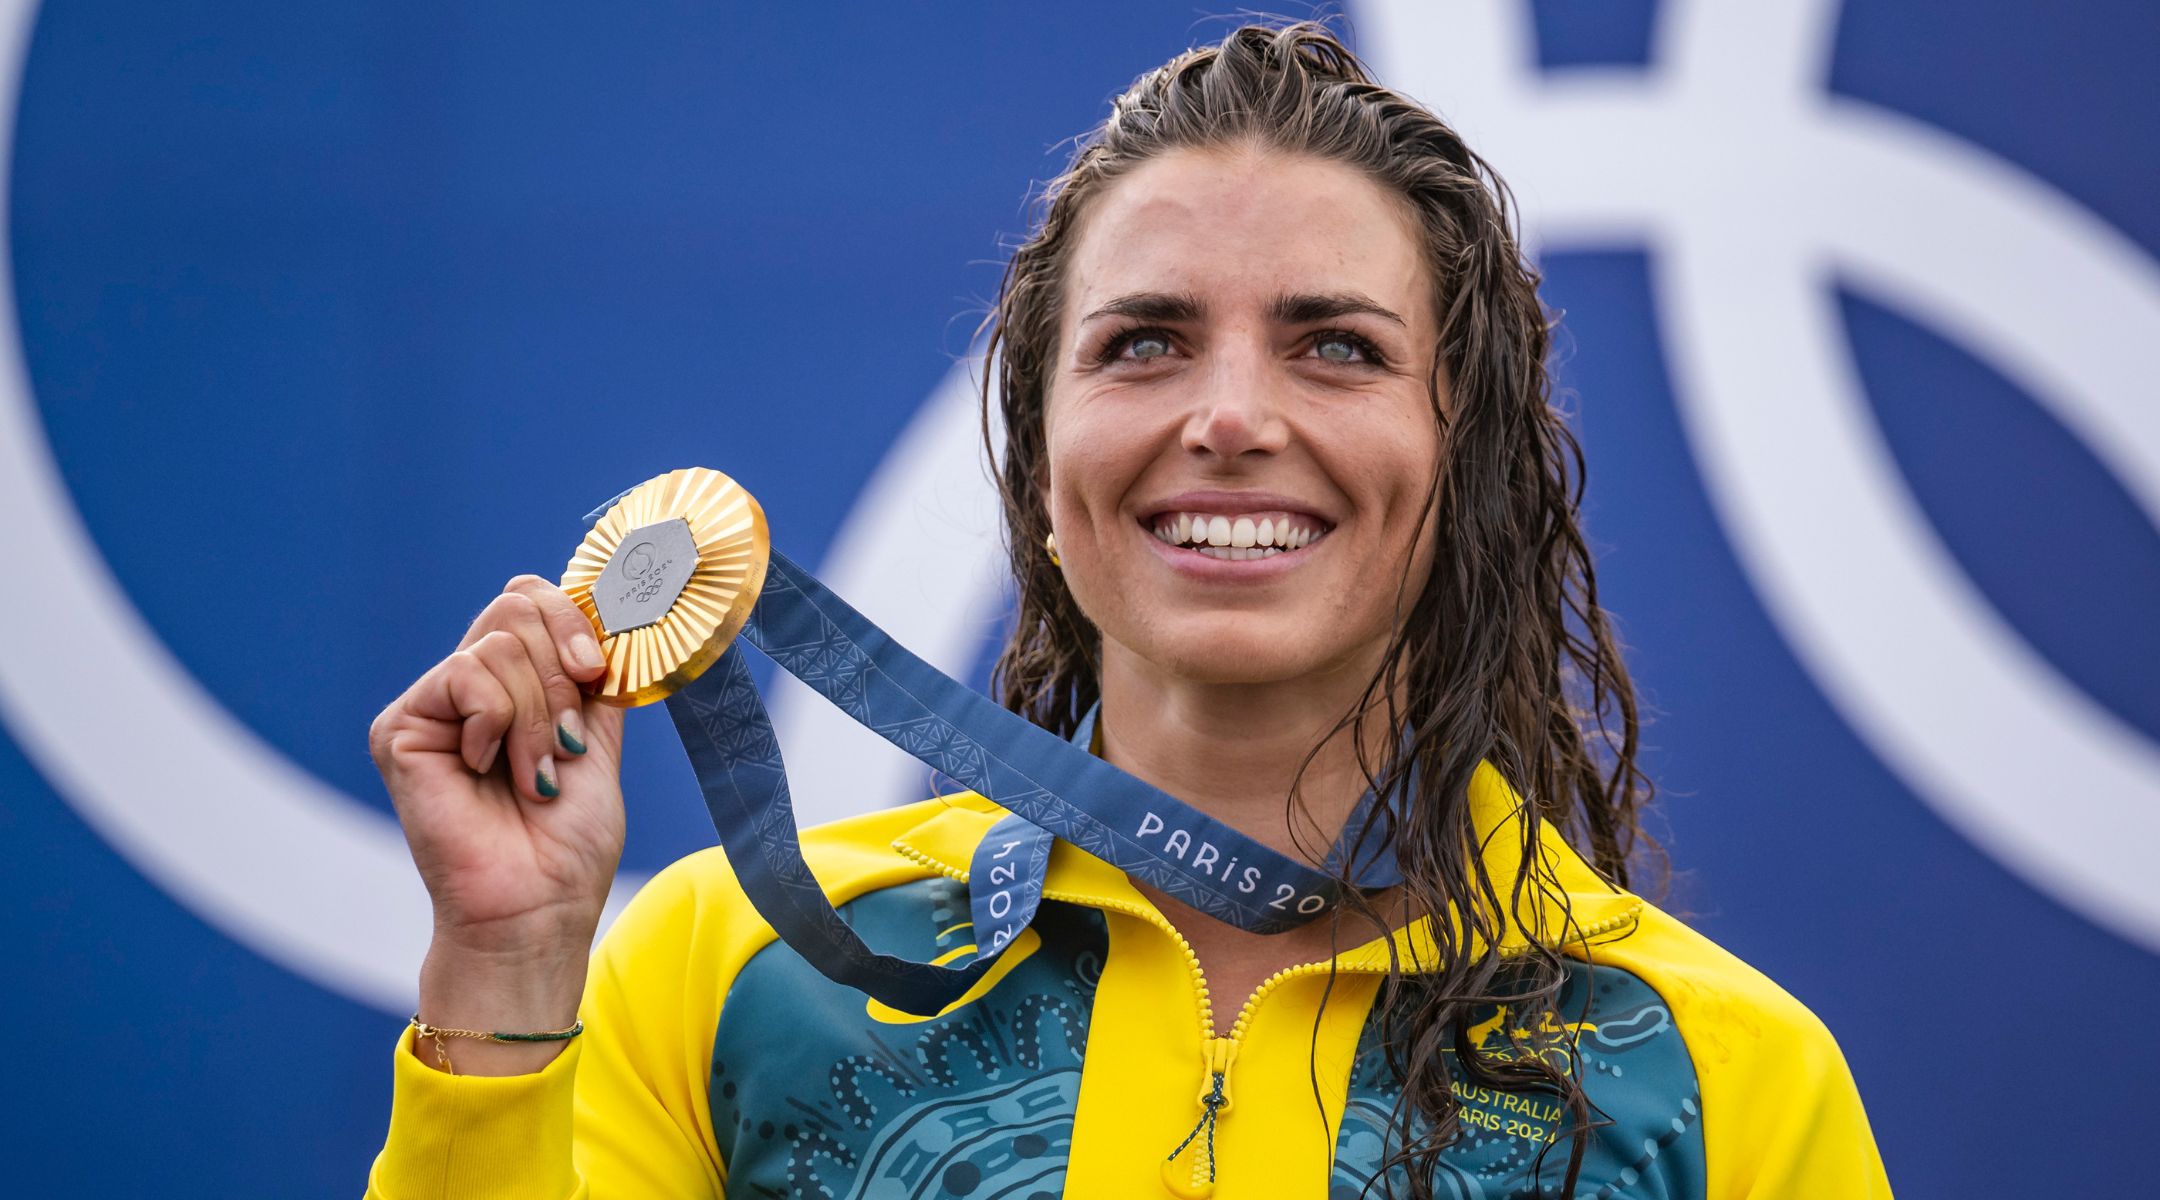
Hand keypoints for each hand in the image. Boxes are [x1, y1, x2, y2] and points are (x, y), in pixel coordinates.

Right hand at [369, 575, 625, 973]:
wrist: (537, 906)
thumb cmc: (568, 842)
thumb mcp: (599, 738)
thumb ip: (591, 675)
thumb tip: (604, 609)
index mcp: (515, 683)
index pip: (531, 598)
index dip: (573, 622)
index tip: (596, 675)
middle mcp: (468, 686)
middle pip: (516, 606)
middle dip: (561, 677)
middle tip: (565, 742)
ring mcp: (432, 705)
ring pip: (499, 645)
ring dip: (536, 716)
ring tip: (532, 774)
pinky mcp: (400, 726)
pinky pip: (465, 675)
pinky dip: (499, 723)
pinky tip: (488, 770)